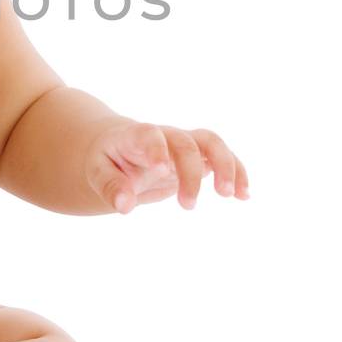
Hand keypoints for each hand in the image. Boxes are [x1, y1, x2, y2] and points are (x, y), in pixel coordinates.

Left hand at [85, 121, 250, 213]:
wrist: (120, 145)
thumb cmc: (107, 159)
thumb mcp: (97, 172)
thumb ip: (110, 187)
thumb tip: (125, 207)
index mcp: (136, 135)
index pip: (149, 134)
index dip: (157, 149)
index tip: (161, 169)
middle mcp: (165, 135)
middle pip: (186, 143)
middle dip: (191, 172)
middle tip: (188, 206)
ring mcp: (184, 143)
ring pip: (211, 143)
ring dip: (225, 166)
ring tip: (232, 195)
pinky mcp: (198, 155)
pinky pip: (222, 157)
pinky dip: (236, 172)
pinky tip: (244, 196)